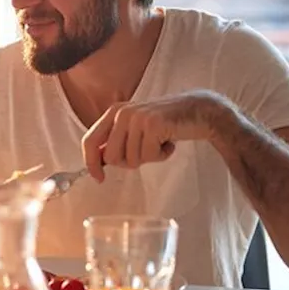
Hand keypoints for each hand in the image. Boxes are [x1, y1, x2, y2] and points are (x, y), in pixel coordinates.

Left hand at [81, 91, 228, 180]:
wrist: (199, 111)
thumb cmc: (166, 124)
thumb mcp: (136, 129)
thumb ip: (116, 141)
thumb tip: (98, 162)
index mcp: (114, 112)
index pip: (90, 140)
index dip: (91, 163)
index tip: (99, 178)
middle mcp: (122, 113)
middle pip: (110, 157)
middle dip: (129, 162)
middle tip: (146, 151)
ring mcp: (137, 117)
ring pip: (131, 159)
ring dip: (149, 158)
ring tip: (160, 143)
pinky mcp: (153, 125)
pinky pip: (149, 156)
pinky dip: (161, 156)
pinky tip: (168, 142)